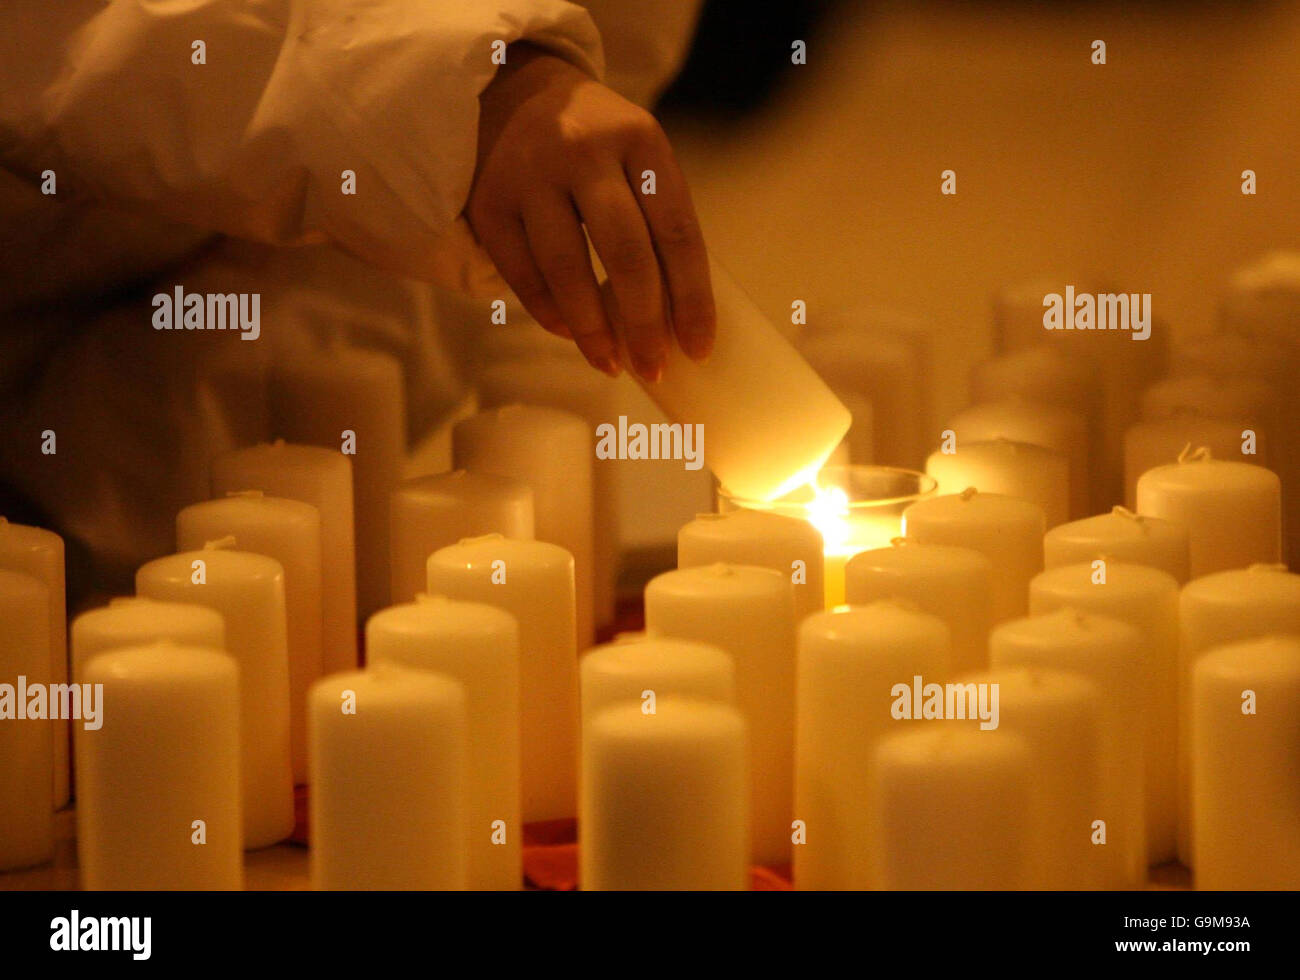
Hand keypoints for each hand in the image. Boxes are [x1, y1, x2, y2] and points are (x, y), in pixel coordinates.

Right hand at [467, 44, 714, 380]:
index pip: (677, 232)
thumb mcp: (639, 159)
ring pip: (567, 270)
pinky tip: (572, 334)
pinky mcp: (489, 203)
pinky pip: (523, 275)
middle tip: (654, 366)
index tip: (700, 347)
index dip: (692, 298)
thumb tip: (677, 321)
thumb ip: (658, 223)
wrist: (514, 93)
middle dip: (644, 323)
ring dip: (593, 330)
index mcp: (641, 140)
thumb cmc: (598, 148)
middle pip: (625, 254)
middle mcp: (585, 151)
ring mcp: (530, 174)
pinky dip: (551, 314)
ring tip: (610, 365)